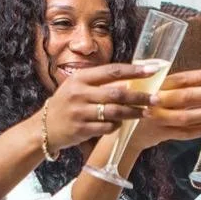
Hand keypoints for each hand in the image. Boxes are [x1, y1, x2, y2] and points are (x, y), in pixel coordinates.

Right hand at [42, 63, 158, 151]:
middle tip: (156, 98)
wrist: (44, 128)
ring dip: (133, 112)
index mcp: (80, 77)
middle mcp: (80, 93)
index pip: (113, 71)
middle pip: (117, 93)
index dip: (135, 70)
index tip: (153, 70)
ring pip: (115, 111)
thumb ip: (100, 82)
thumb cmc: (66, 104)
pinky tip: (122, 124)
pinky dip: (118, 126)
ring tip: (145, 112)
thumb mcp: (77, 86)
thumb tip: (132, 78)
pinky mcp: (81, 129)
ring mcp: (80, 112)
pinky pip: (107, 127)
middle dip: (140, 96)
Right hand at [131, 67, 200, 149]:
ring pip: (188, 117)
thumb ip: (169, 80)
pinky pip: (186, 133)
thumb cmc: (141, 102)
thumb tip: (200, 75)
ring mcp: (159, 119)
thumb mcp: (148, 85)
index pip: (183, 79)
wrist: (124, 128)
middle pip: (187, 97)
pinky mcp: (163, 134)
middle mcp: (157, 101)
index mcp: (156, 85)